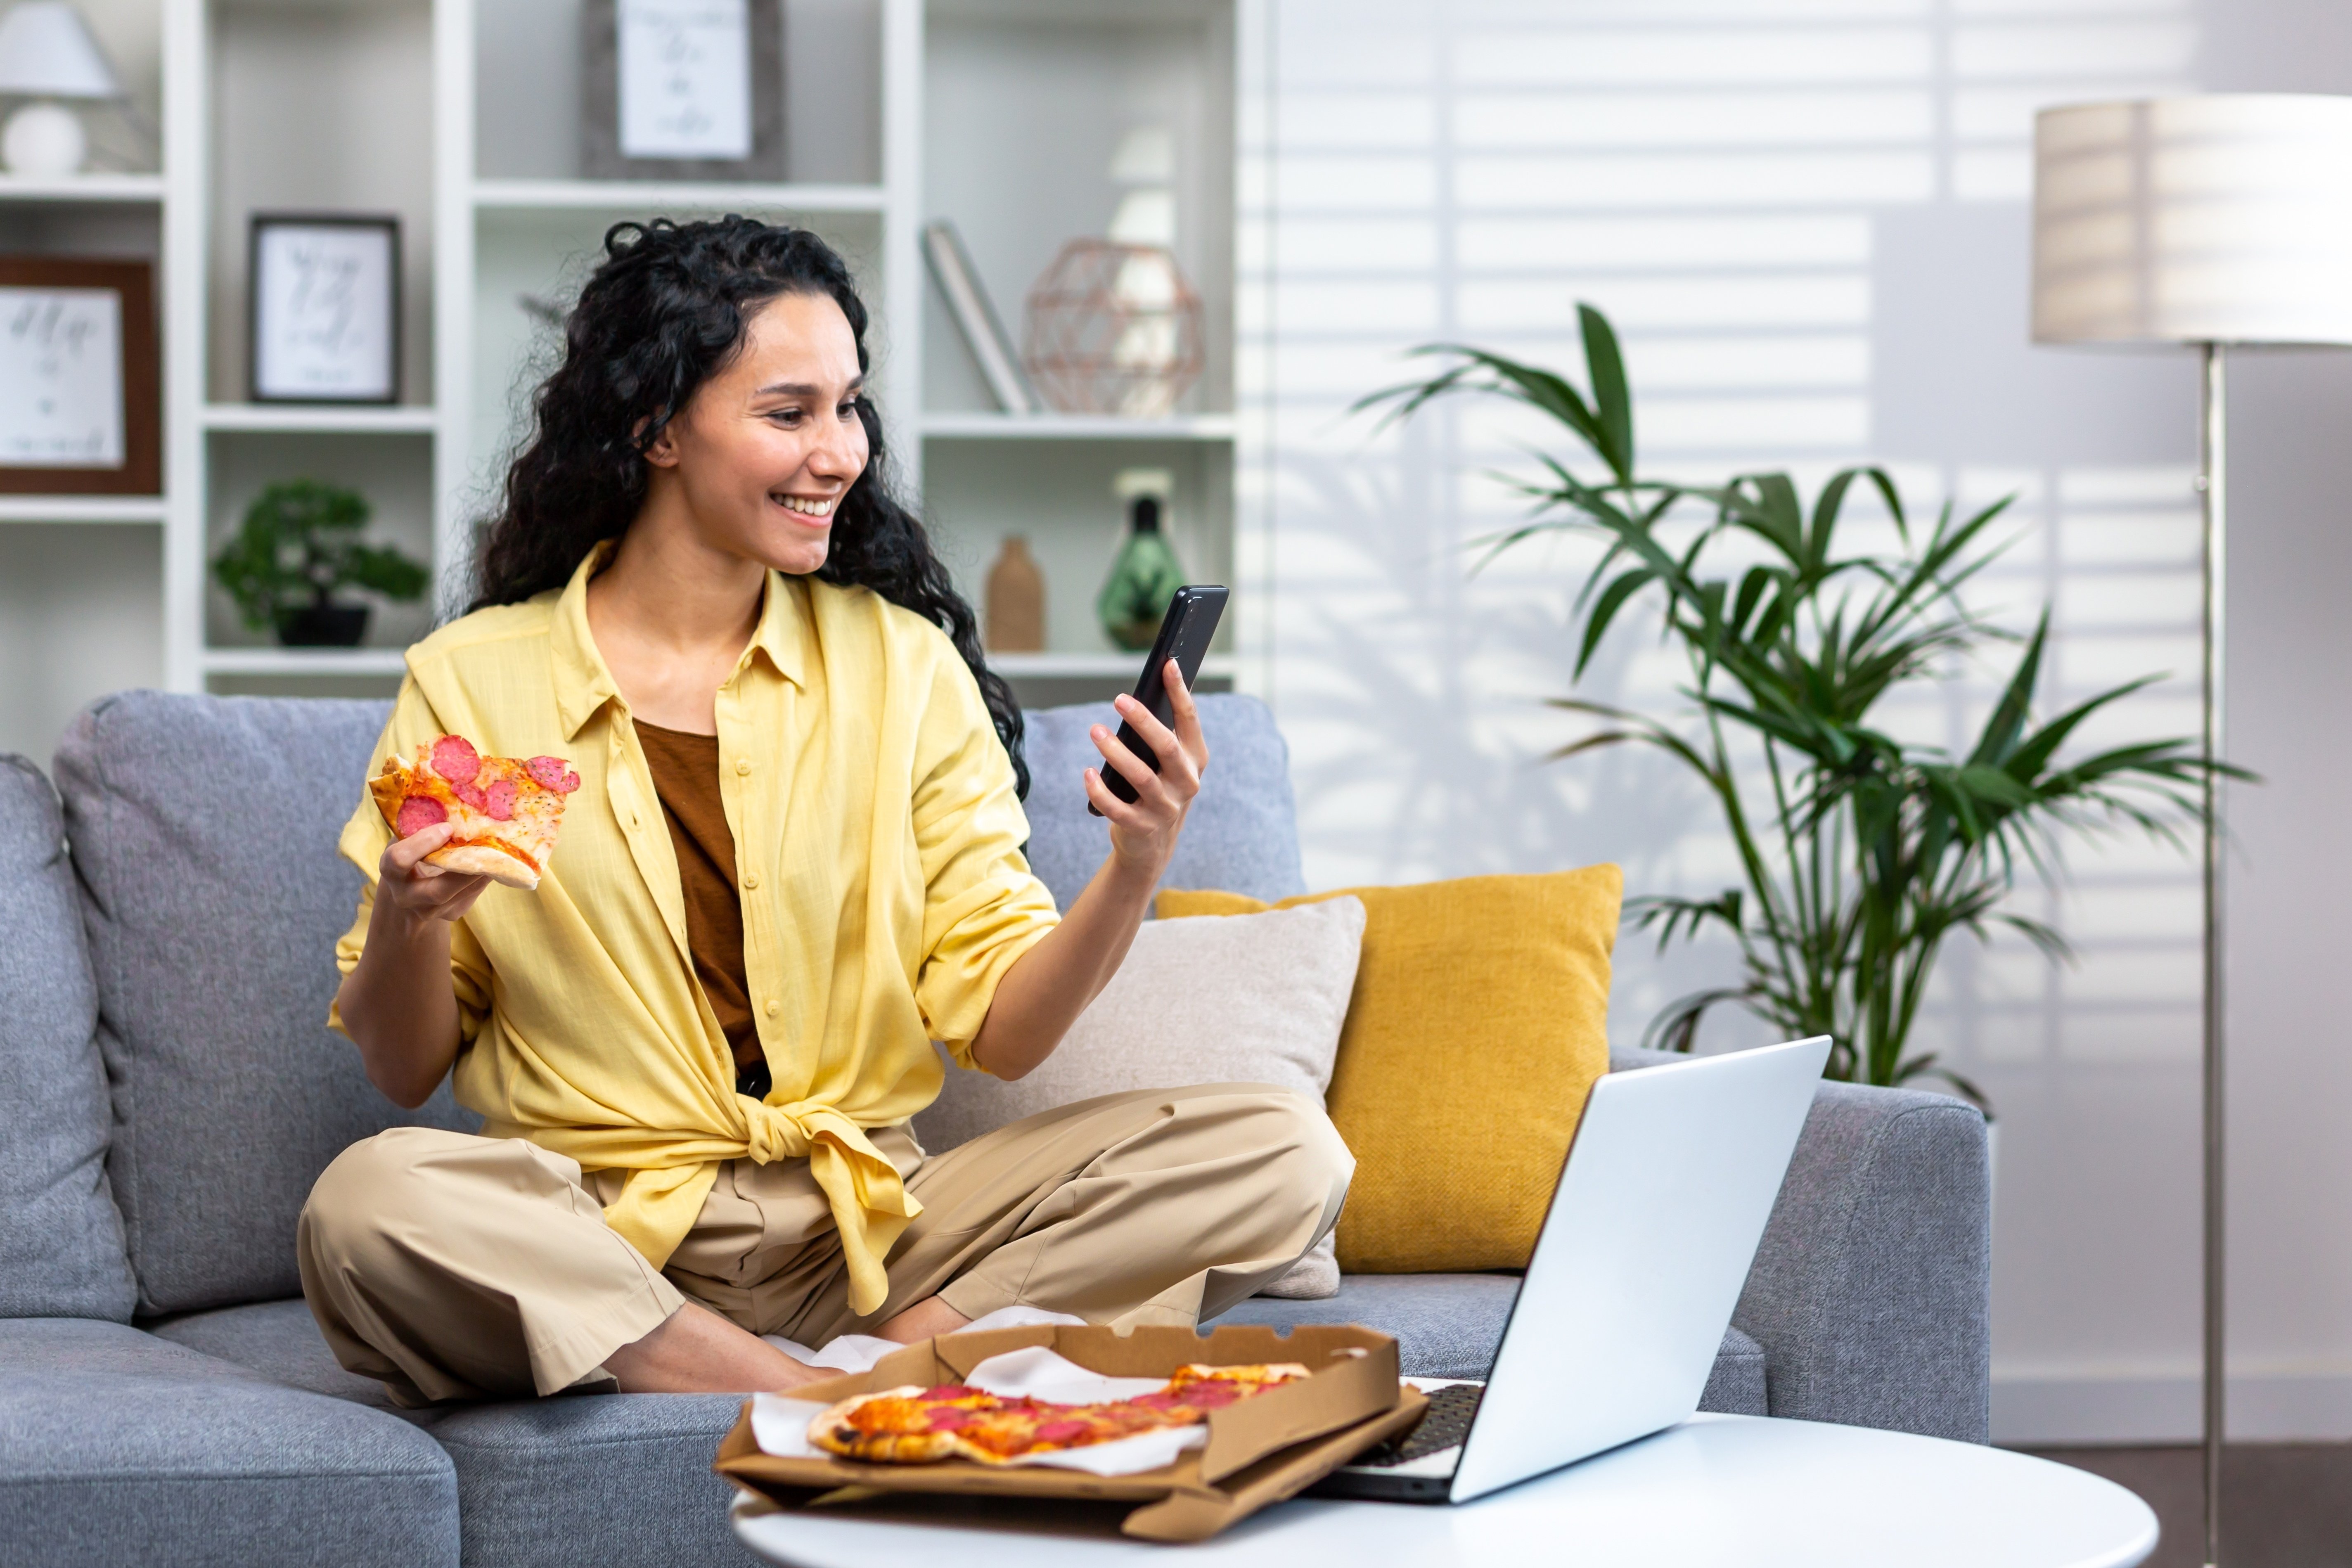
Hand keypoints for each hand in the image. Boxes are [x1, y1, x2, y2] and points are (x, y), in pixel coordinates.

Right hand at [375, 821, 491, 927]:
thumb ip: (420, 824)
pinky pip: (474, 894)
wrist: (409, 892)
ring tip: (499, 847)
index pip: (400, 860)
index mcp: (391, 871)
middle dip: (464, 869)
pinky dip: (486, 875)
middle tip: (484, 844)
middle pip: (438, 891)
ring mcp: (431, 910)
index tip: (446, 828)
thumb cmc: (410, 853)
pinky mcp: (452, 913)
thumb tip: (454, 803)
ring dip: (483, 870)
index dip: (423, 843)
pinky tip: (496, 859)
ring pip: (463, 893)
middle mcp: (407, 897)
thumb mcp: (406, 838)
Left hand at [1085, 661, 1207, 877]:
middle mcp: (1186, 783)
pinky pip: (1117, 808)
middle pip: (1165, 746)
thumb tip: (1133, 698)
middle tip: (1118, 700)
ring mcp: (1165, 808)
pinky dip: (1099, 790)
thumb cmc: (1156, 789)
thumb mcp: (1166, 764)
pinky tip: (1087, 773)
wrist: (1153, 844)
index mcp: (1193, 759)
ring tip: (1095, 731)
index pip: (1189, 720)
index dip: (1179, 692)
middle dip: (1143, 721)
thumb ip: (1159, 735)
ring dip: (1115, 751)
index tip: (1168, 664)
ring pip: (1141, 776)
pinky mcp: (1142, 827)